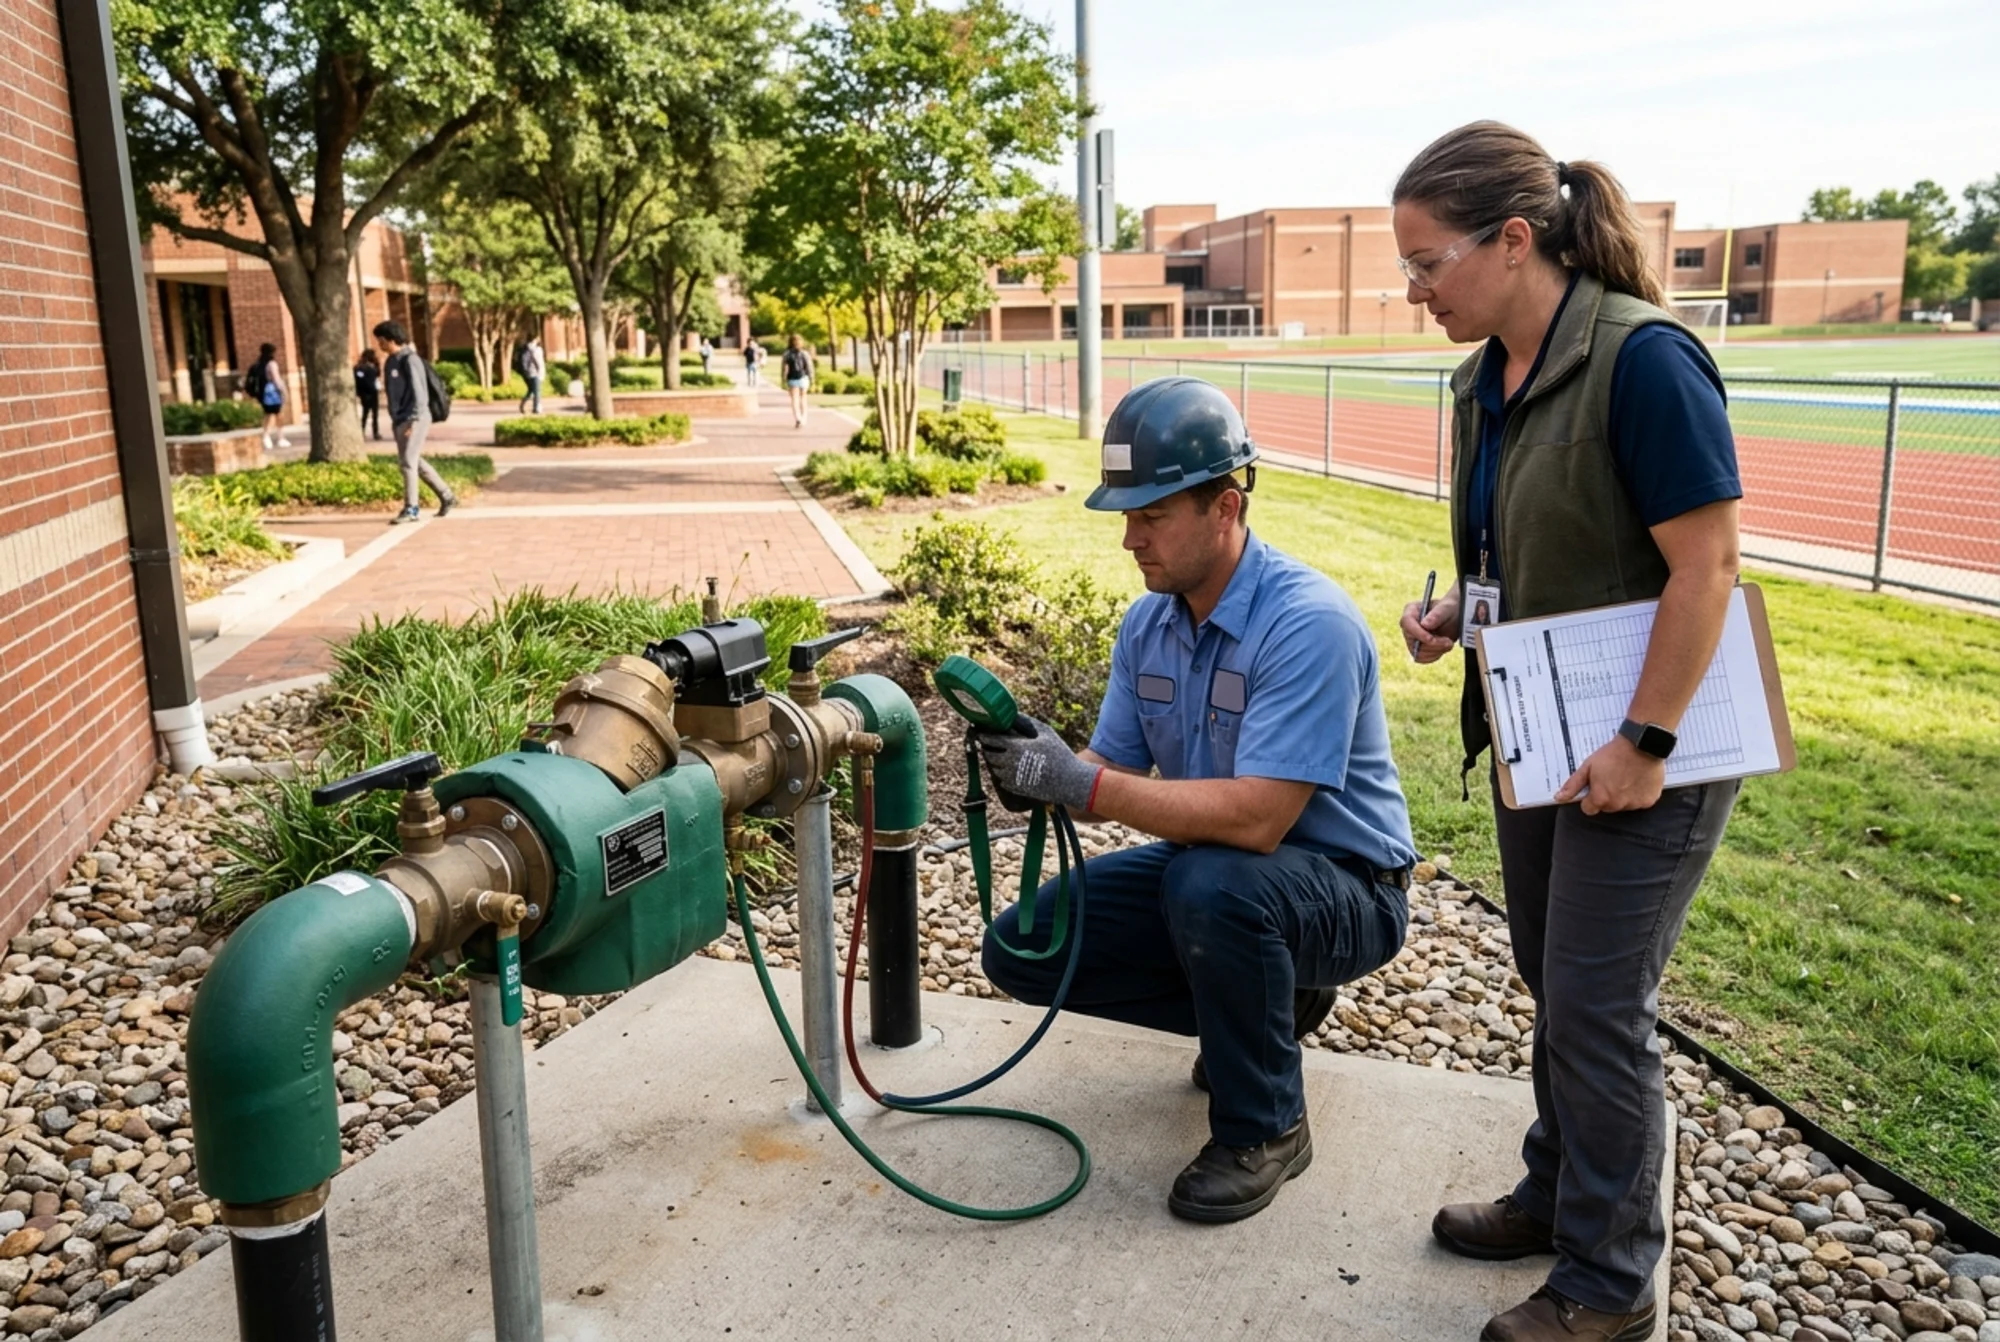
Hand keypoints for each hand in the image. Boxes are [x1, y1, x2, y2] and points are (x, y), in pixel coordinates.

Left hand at [976, 715, 1100, 811]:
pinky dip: (1004, 775)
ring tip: (1002, 757)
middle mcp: (1010, 763)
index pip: (992, 740)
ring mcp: (1012, 778)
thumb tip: (1015, 715)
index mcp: (1016, 747)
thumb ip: (1028, 722)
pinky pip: (1003, 782)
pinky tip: (1012, 771)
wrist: (1070, 782)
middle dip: (988, 749)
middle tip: (989, 745)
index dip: (983, 736)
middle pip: (990, 756)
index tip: (979, 733)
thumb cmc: (1060, 754)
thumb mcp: (1046, 733)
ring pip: (995, 770)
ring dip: (996, 763)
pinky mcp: (1017, 789)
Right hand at [1401, 588, 1460, 663]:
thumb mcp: (1447, 608)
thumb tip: (1424, 624)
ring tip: (1448, 643)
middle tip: (1448, 642)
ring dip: (1436, 651)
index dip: (1417, 633)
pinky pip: (1421, 659)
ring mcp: (1412, 639)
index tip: (1431, 639)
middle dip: (1432, 644)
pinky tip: (1443, 648)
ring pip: (1417, 652)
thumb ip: (1437, 614)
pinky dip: (1434, 656)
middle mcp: (1409, 626)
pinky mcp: (1417, 649)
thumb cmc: (1450, 609)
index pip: (1406, 623)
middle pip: (1412, 641)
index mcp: (1411, 610)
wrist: (1456, 618)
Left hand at [1555, 736, 1665, 813]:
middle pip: (1607, 807)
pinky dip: (1638, 794)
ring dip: (1623, 796)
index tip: (1595, 787)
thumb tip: (1558, 798)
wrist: (1641, 745)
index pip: (1589, 809)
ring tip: (1626, 777)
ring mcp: (1634, 805)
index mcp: (1600, 799)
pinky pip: (1640, 802)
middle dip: (1606, 796)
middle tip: (1611, 778)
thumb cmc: (1612, 755)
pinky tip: (1637, 779)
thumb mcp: (1587, 767)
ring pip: (1623, 805)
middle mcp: (1617, 805)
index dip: (1590, 798)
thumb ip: (1573, 785)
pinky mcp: (1649, 801)